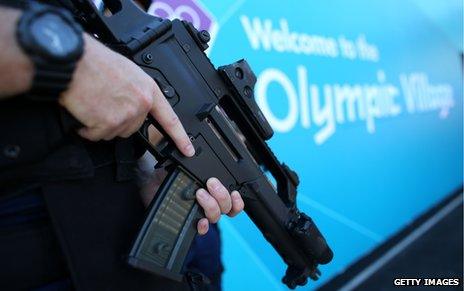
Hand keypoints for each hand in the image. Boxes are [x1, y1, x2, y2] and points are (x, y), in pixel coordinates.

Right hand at [59, 34, 194, 156]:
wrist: (73, 60)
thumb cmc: (95, 62)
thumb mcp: (127, 72)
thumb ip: (137, 92)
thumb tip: (134, 105)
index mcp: (148, 90)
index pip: (169, 119)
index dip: (180, 137)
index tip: (187, 150)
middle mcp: (140, 104)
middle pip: (132, 128)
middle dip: (116, 120)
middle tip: (103, 102)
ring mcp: (124, 115)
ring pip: (113, 133)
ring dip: (100, 124)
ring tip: (93, 103)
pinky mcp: (106, 124)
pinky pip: (96, 135)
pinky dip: (87, 128)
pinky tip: (85, 110)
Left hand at [140, 168, 243, 234]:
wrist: (149, 183)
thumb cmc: (167, 173)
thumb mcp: (182, 163)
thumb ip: (194, 160)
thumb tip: (200, 151)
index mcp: (212, 191)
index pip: (232, 200)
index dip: (238, 200)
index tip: (235, 192)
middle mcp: (208, 203)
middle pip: (226, 208)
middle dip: (222, 195)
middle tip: (211, 183)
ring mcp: (199, 213)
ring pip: (216, 217)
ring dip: (212, 205)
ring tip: (200, 193)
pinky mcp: (187, 221)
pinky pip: (201, 229)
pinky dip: (204, 226)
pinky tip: (200, 221)